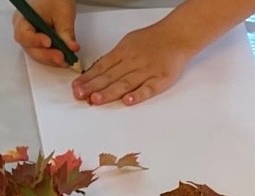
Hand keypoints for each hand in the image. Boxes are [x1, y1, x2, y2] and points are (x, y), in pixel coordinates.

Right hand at [12, 0, 78, 68]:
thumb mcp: (63, 12)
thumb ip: (66, 31)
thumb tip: (71, 48)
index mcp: (22, 19)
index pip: (24, 34)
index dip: (36, 41)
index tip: (49, 43)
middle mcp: (24, 31)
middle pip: (31, 49)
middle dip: (47, 55)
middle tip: (61, 58)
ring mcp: (31, 39)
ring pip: (38, 54)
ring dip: (52, 59)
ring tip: (66, 60)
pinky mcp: (39, 43)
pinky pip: (44, 53)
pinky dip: (54, 56)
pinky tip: (64, 58)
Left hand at [71, 19, 193, 105]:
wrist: (178, 34)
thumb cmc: (152, 40)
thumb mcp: (129, 43)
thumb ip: (113, 59)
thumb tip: (95, 71)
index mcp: (124, 52)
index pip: (102, 67)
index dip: (88, 78)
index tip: (76, 87)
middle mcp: (133, 62)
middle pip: (110, 76)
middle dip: (93, 86)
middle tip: (80, 95)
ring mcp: (147, 71)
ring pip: (126, 83)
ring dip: (110, 92)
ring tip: (96, 100)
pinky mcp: (160, 79)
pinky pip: (148, 88)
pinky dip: (138, 94)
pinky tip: (128, 101)